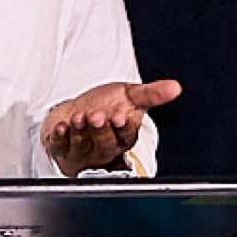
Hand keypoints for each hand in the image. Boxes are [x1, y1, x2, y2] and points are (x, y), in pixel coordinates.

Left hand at [42, 79, 180, 174]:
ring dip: (81, 131)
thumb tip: (176, 87)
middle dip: (101, 130)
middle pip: (105, 143)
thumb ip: (151, 93)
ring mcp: (83, 150)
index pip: (127, 135)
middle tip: (98, 117)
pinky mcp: (62, 148)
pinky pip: (61, 146)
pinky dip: (60, 137)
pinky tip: (61, 127)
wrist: (75, 113)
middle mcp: (104, 147)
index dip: (124, 127)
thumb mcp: (130, 96)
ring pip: (84, 144)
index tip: (122, 117)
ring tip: (80, 117)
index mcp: (123, 136)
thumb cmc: (105, 106)